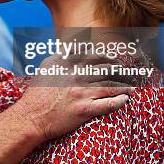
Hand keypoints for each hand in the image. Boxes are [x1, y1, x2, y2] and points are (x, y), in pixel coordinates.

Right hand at [14, 53, 134, 141]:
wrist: (31, 116)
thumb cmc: (37, 92)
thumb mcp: (46, 66)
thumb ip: (62, 55)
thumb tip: (74, 48)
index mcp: (68, 64)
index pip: (95, 55)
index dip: (108, 56)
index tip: (115, 59)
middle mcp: (77, 76)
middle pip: (107, 69)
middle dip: (121, 70)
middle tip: (129, 72)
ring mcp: (82, 93)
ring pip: (111, 85)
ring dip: (125, 86)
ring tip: (131, 87)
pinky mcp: (85, 109)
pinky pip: (108, 104)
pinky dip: (120, 101)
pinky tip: (126, 99)